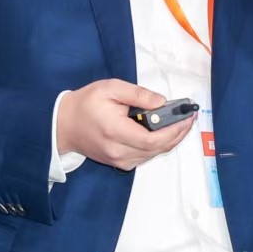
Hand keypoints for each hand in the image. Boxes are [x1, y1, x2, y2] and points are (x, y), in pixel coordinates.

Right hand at [56, 79, 193, 170]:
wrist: (64, 125)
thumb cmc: (86, 104)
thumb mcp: (111, 88)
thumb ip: (138, 94)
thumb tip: (161, 102)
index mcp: (115, 131)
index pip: (153, 139)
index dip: (175, 130)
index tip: (187, 117)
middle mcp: (118, 151)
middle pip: (158, 149)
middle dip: (178, 133)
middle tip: (188, 118)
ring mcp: (119, 160)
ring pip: (154, 154)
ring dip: (171, 139)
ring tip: (180, 122)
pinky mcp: (120, 163)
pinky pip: (146, 156)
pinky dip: (159, 145)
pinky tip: (164, 132)